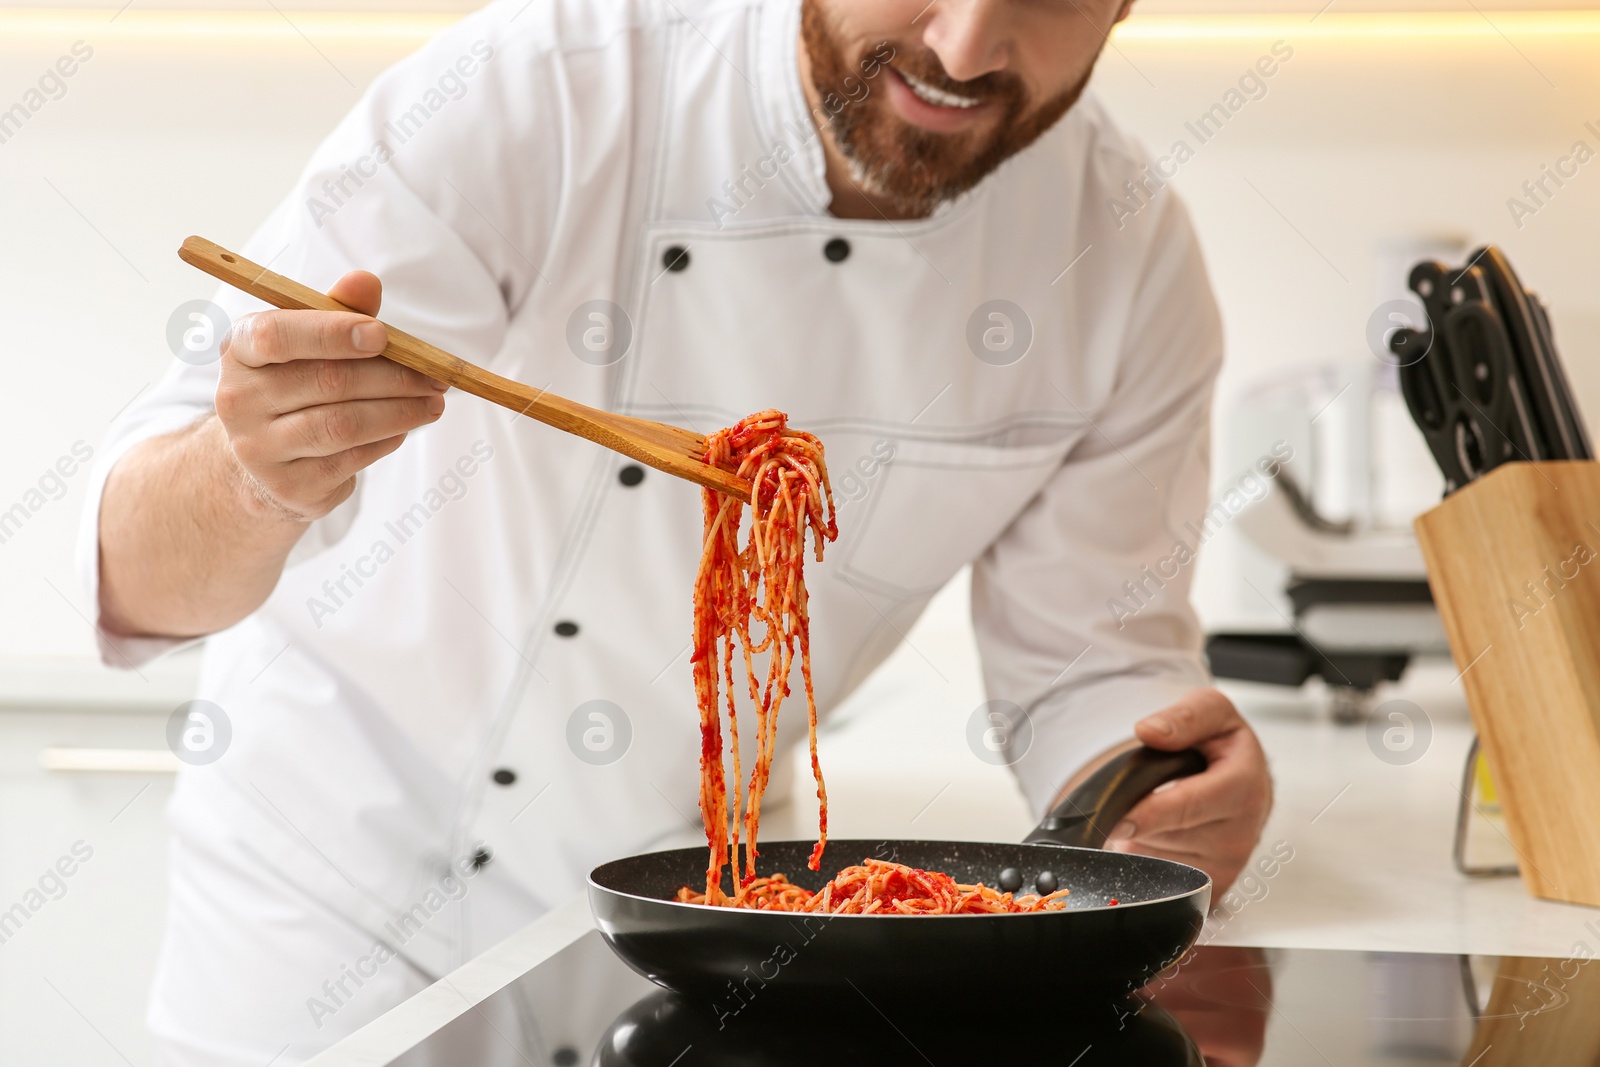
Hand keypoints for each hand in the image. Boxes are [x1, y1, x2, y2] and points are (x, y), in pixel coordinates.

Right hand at [215, 271, 445, 521]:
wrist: (263, 460)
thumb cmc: (296, 384)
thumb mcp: (309, 342)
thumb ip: (339, 310)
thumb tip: (366, 281)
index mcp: (240, 351)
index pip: (275, 335)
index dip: (331, 332)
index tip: (381, 334)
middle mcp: (240, 400)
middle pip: (327, 382)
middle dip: (392, 377)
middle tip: (435, 376)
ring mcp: (259, 448)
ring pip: (342, 425)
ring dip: (399, 412)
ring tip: (433, 404)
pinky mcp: (289, 485)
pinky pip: (350, 459)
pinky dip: (385, 441)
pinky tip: (403, 428)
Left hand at [1105, 688, 1271, 894]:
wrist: (1242, 781)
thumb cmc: (1223, 746)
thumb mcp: (1210, 711)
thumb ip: (1184, 716)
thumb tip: (1150, 731)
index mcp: (1246, 787)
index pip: (1189, 806)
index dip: (1149, 812)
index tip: (1119, 820)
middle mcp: (1242, 833)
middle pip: (1166, 834)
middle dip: (1140, 815)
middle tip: (1141, 794)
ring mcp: (1228, 866)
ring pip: (1158, 857)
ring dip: (1143, 835)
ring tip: (1159, 809)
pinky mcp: (1213, 888)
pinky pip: (1161, 878)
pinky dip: (1149, 854)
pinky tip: (1162, 834)